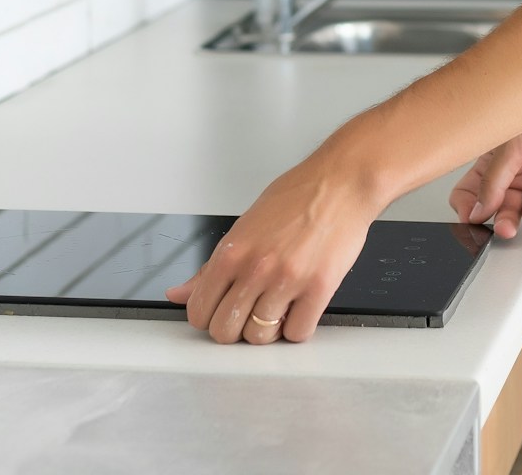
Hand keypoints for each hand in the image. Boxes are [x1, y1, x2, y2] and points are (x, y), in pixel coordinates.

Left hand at [163, 153, 382, 344]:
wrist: (342, 183)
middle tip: (250, 314)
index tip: (222, 312)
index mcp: (231, 251)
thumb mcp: (244, 226)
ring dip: (268, 330)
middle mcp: (255, 268)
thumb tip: (179, 293)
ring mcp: (287, 280)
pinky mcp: (319, 288)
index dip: (209, 317)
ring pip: (260, 337)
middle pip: (225, 331)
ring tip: (278, 308)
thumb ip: (210, 267)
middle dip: (235, 329)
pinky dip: (297, 327)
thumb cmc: (297, 197)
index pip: (198, 311)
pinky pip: (298, 333)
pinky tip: (300, 308)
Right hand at [449, 97, 521, 238]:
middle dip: (504, 220)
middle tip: (505, 228)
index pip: (473, 191)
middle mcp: (518, 172)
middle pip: (502, 207)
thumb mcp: (510, 144)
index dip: (469, 207)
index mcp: (495, 160)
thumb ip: (494, 180)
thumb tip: (477, 209)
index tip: (472, 218)